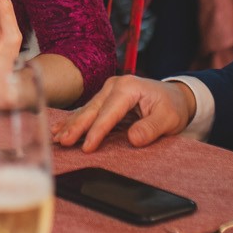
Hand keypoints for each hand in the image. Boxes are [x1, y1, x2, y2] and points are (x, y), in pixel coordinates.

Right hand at [51, 75, 194, 150]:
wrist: (176, 96)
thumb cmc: (172, 106)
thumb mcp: (169, 118)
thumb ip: (151, 128)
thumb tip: (133, 139)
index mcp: (128, 87)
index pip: (109, 113)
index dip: (97, 131)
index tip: (87, 147)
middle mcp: (115, 85)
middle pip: (92, 110)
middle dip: (76, 127)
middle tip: (63, 142)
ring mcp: (108, 90)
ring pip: (86, 110)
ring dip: (71, 124)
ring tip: (56, 137)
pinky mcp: (106, 98)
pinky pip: (88, 111)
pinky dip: (75, 120)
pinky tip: (60, 128)